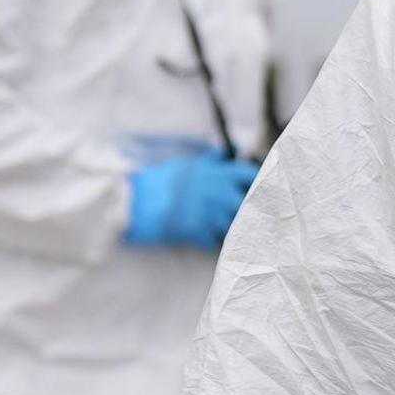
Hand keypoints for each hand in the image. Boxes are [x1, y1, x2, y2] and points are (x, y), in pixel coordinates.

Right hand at [125, 154, 261, 249]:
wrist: (133, 203)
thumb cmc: (159, 181)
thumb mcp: (187, 164)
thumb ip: (212, 160)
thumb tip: (231, 152)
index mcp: (215, 173)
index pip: (252, 175)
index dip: (261, 182)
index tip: (261, 189)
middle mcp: (217, 193)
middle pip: (252, 204)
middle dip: (253, 210)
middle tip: (252, 216)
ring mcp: (209, 214)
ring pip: (237, 225)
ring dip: (234, 229)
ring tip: (226, 228)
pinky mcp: (198, 233)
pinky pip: (217, 242)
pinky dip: (214, 242)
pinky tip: (207, 240)